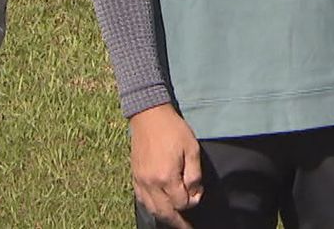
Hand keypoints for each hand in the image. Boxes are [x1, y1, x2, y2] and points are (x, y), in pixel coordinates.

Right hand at [130, 105, 203, 227]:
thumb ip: (194, 174)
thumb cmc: (173, 130)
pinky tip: (159, 206)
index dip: (193, 201)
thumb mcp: (191, 149)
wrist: (148, 115)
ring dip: (165, 216)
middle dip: (178, 222)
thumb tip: (194, 193)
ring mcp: (140, 181)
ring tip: (175, 219)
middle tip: (187, 227)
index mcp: (166, 177)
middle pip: (165, 213)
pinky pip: (142, 200)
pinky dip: (152, 207)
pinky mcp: (134, 177)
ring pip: (152, 209)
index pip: (181, 203)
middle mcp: (151, 183)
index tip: (198, 193)